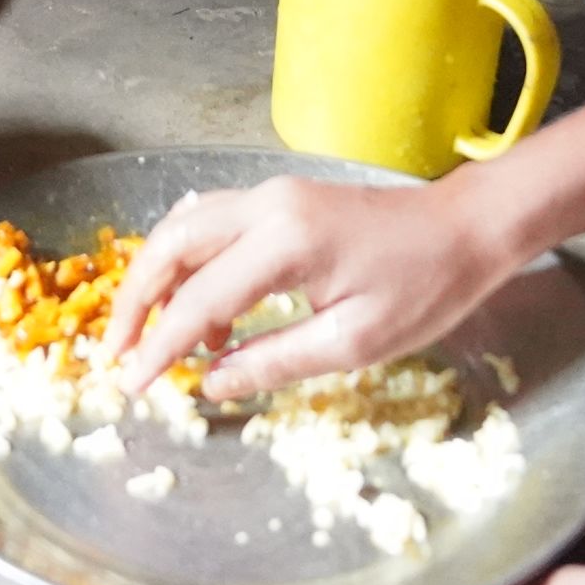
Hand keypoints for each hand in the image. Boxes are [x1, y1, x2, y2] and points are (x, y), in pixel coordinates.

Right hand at [105, 177, 520, 396]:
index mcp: (284, 242)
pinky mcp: (280, 201)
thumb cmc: (424, 288)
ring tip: (153, 340)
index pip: (197, 299)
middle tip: (117, 356)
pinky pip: (212, 227)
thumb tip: (211, 385)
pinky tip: (199, 310)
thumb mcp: (354, 343)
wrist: (467, 228)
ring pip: (184, 229)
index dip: (158, 348)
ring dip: (159, 281)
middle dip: (134, 302)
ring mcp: (271, 196)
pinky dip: (189, 266)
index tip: (130, 388)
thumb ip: (273, 361)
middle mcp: (265, 205)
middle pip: (170, 245)